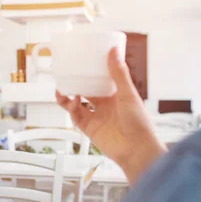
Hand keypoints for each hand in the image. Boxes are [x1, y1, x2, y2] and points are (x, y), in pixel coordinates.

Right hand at [55, 47, 165, 183]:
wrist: (136, 150)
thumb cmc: (139, 123)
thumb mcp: (128, 93)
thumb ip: (119, 73)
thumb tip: (113, 51)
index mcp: (117, 96)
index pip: (102, 81)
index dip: (92, 73)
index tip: (83, 62)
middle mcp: (106, 106)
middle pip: (87, 92)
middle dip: (76, 84)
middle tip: (66, 75)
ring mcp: (97, 118)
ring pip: (77, 105)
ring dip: (68, 97)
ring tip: (61, 90)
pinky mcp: (89, 129)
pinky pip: (75, 117)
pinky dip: (71, 109)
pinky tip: (71, 101)